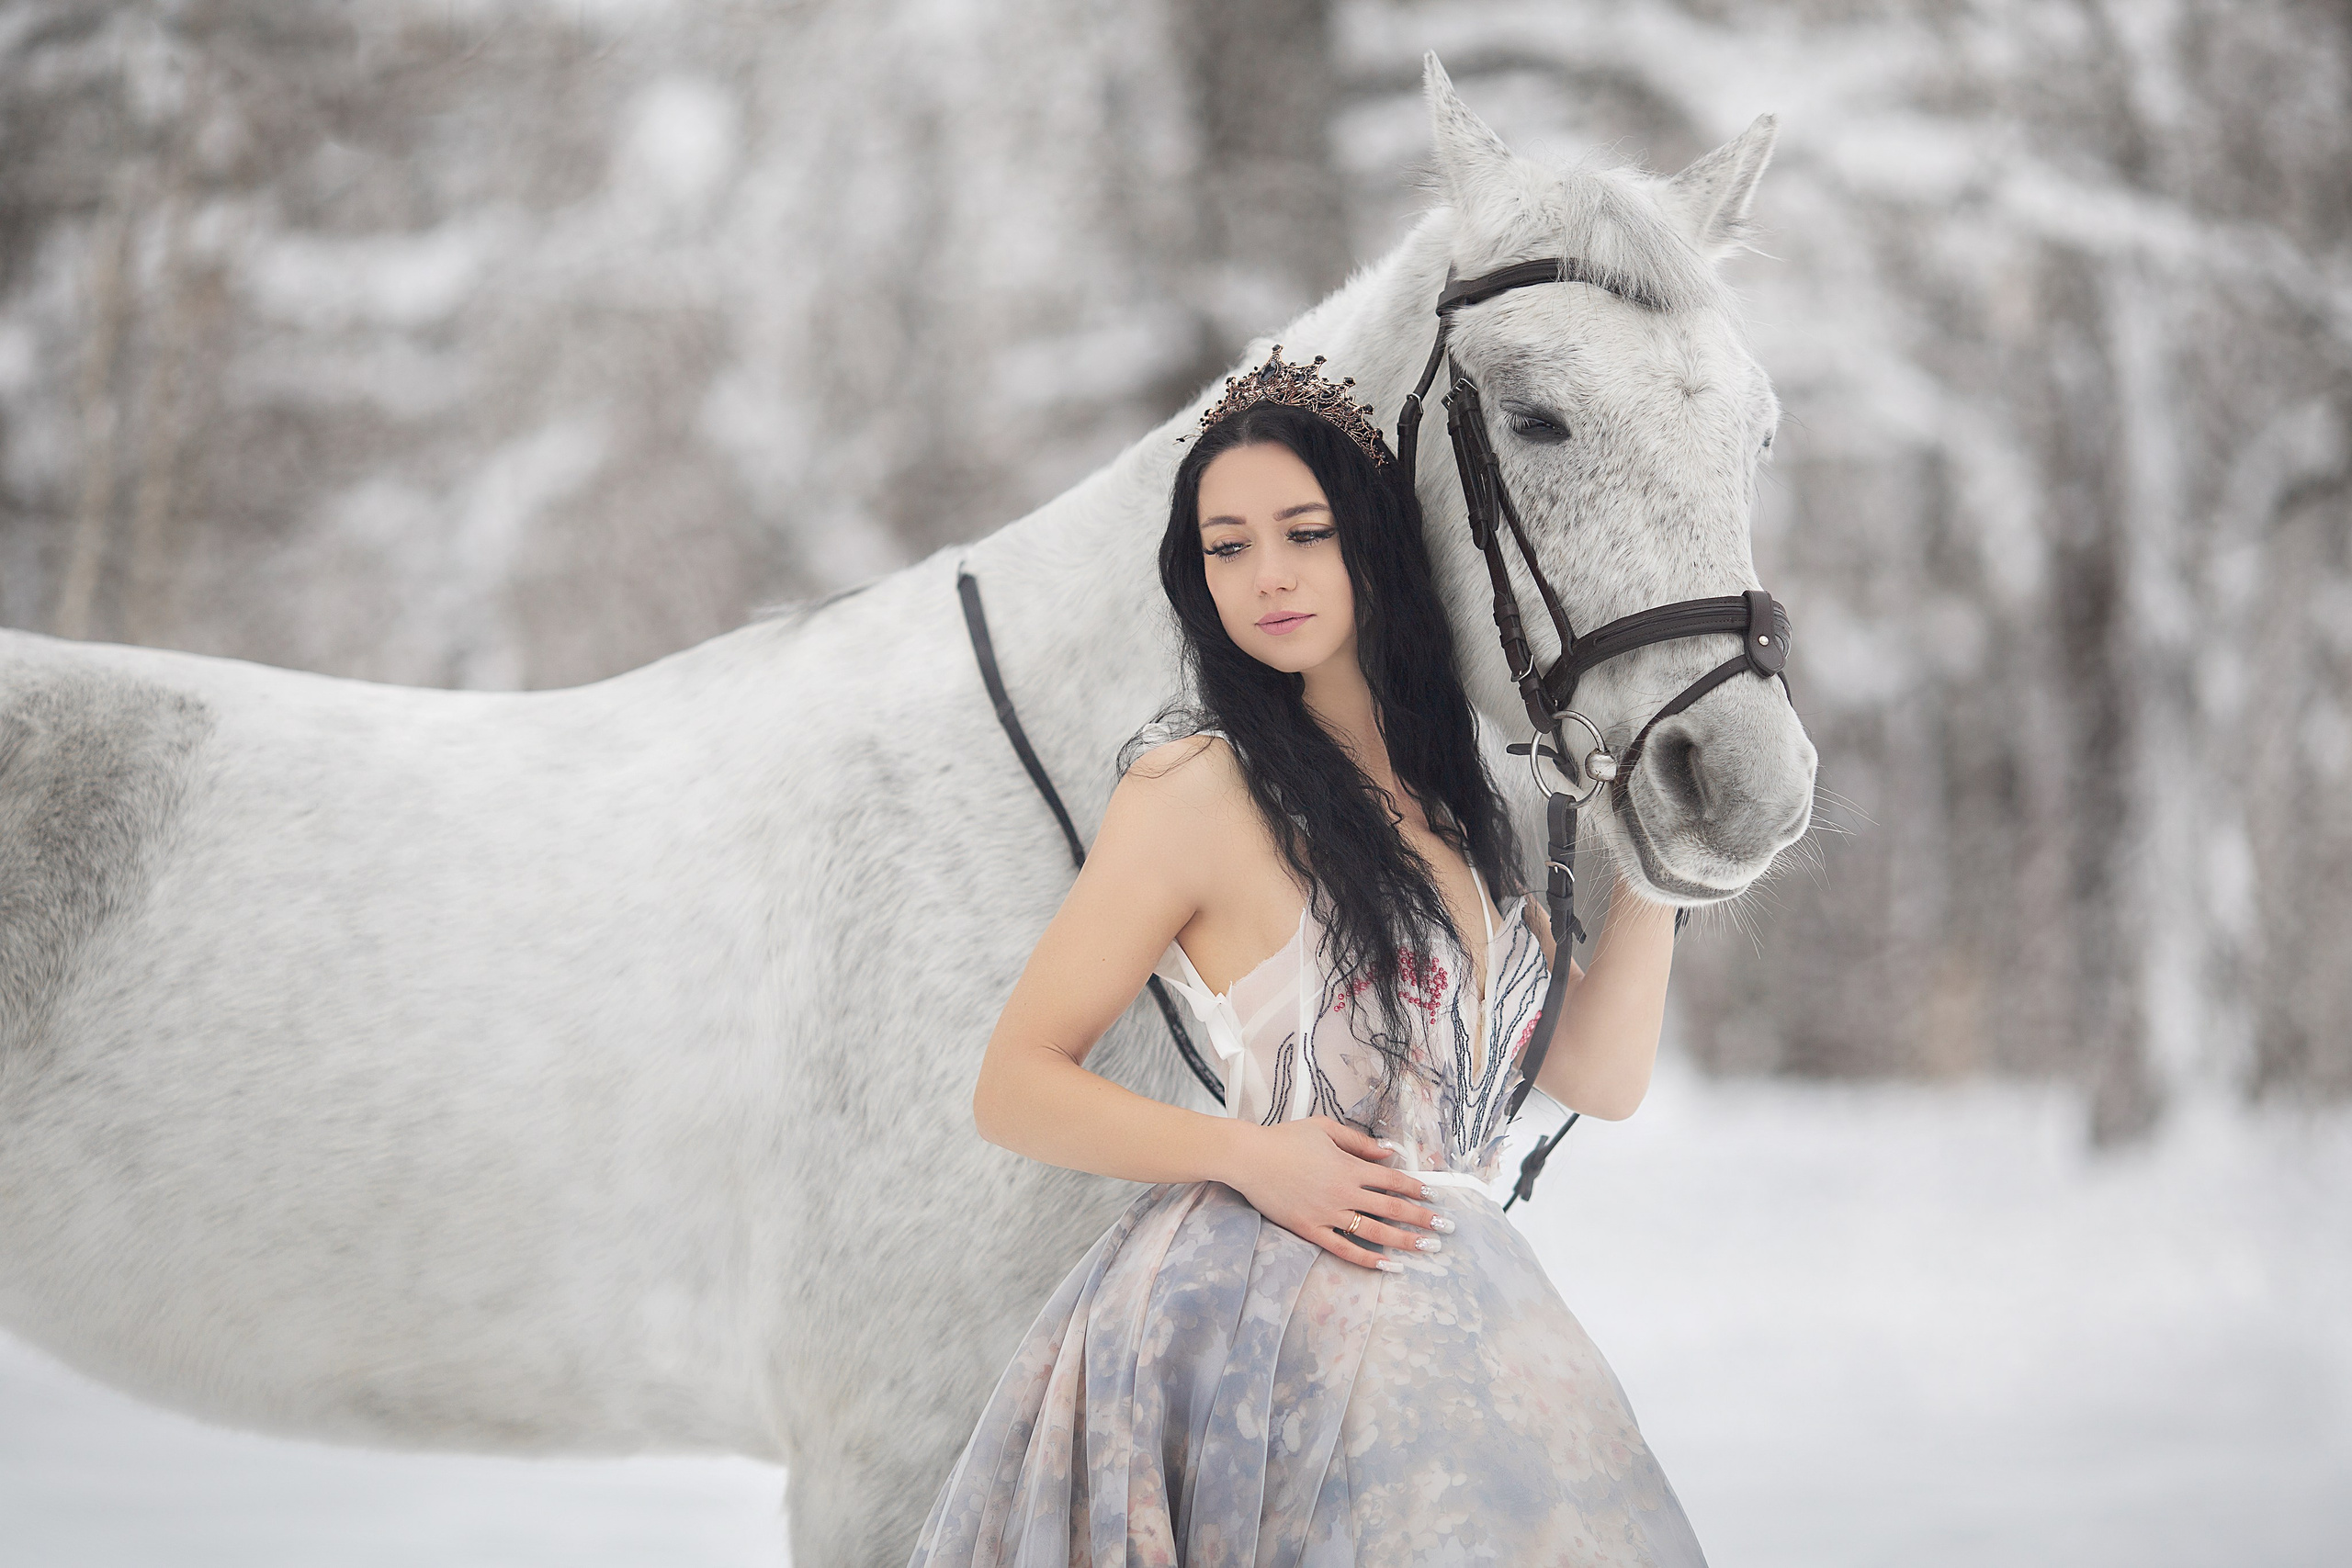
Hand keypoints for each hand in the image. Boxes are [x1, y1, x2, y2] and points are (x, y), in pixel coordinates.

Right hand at [1222, 1116, 1449, 1270]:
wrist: (1248, 1158)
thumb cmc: (1285, 1138)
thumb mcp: (1325, 1129)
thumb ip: (1359, 1141)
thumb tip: (1389, 1151)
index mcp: (1349, 1166)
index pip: (1392, 1181)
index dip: (1417, 1189)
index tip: (1435, 1196)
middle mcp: (1343, 1192)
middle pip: (1392, 1209)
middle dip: (1422, 1218)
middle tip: (1446, 1228)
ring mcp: (1327, 1214)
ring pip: (1374, 1232)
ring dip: (1405, 1241)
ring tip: (1429, 1248)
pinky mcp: (1309, 1229)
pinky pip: (1343, 1248)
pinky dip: (1367, 1259)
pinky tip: (1388, 1266)